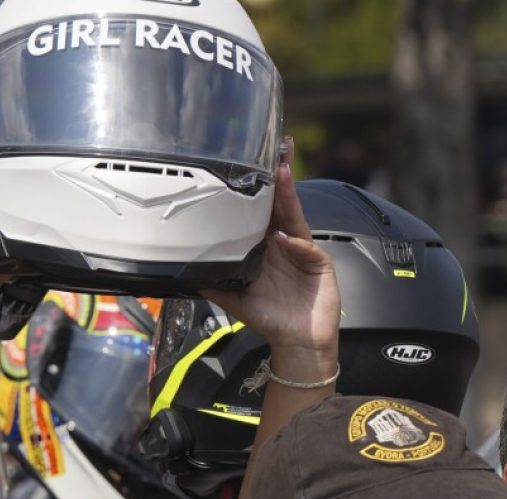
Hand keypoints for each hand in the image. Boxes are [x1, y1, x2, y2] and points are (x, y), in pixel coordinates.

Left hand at [204, 141, 339, 383]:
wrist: (296, 342)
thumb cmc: (271, 319)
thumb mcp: (236, 300)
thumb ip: (215, 284)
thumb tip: (187, 275)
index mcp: (267, 247)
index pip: (263, 210)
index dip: (260, 187)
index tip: (254, 162)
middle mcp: (286, 243)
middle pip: (283, 203)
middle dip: (281, 175)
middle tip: (278, 147)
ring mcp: (303, 251)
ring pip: (296, 217)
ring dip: (289, 196)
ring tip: (282, 174)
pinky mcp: (319, 264)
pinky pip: (306, 249)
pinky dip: (295, 244)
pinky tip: (283, 239)